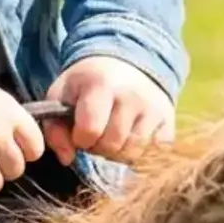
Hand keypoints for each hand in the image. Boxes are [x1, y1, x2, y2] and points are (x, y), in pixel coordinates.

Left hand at [43, 56, 174, 165]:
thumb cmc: (88, 83)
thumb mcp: (63, 94)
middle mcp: (132, 95)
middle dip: (99, 147)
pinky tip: (131, 137)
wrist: (125, 63)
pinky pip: (155, 152)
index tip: (80, 130)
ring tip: (113, 136)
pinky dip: (142, 152)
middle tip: (98, 134)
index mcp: (102, 84)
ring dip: (119, 153)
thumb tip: (67, 159)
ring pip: (134, 152)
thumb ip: (55, 128)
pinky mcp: (168, 120)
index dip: (80, 138)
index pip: (90, 130)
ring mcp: (154, 108)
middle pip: (113, 145)